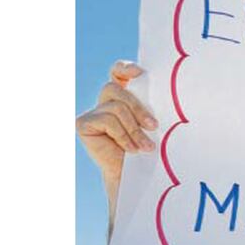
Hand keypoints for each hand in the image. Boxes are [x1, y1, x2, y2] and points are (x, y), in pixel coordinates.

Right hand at [76, 61, 159, 207]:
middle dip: (138, 108)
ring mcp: (92, 112)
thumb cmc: (146, 150)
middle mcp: (103, 102)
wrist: (134, 177)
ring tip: (145, 147)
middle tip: (154, 126)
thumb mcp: (150, 123)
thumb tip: (160, 87)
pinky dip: (123, 135)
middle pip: (116, 89)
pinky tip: (131, 149)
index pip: (117, 72)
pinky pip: (108, 120)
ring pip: (116, 107)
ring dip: (134, 128)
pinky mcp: (83, 124)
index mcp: (121, 97)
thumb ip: (148, 104)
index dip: (124, 68)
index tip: (139, 73)